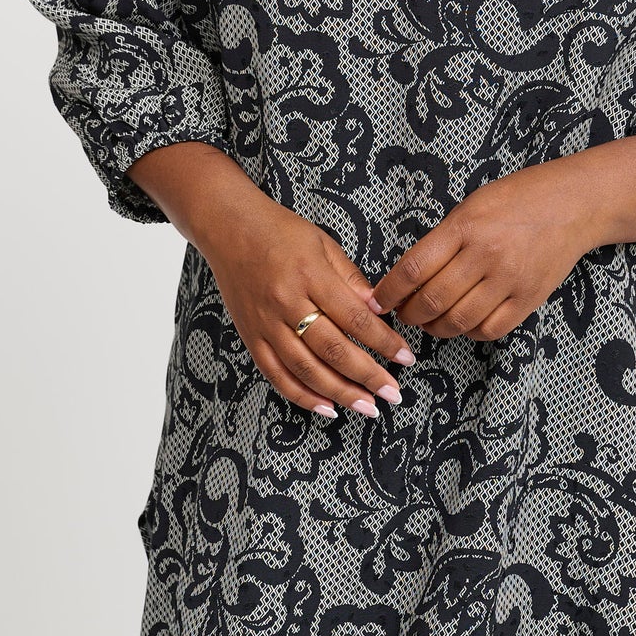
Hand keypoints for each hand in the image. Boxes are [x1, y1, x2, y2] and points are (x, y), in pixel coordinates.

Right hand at [201, 201, 414, 419]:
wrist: (229, 227)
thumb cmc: (280, 231)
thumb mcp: (324, 244)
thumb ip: (351, 279)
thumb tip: (380, 311)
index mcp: (310, 275)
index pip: (355, 318)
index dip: (384, 341)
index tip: (406, 357)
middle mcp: (286, 303)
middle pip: (332, 349)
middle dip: (367, 376)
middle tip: (393, 393)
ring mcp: (265, 324)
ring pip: (306, 369)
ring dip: (340, 393)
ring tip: (367, 407)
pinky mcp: (250, 337)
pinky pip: (276, 374)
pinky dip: (302, 396)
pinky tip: (326, 408)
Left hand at [369, 162, 593, 340]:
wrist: (574, 204)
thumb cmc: (518, 199)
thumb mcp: (472, 206)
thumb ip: (443, 239)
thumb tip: (410, 277)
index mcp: (464, 226)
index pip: (413, 268)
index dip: (389, 292)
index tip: (377, 302)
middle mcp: (485, 254)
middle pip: (432, 300)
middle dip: (408, 315)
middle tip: (402, 315)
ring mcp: (509, 279)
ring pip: (458, 321)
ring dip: (435, 328)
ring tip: (429, 322)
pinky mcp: (529, 298)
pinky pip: (490, 329)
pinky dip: (469, 332)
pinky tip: (463, 323)